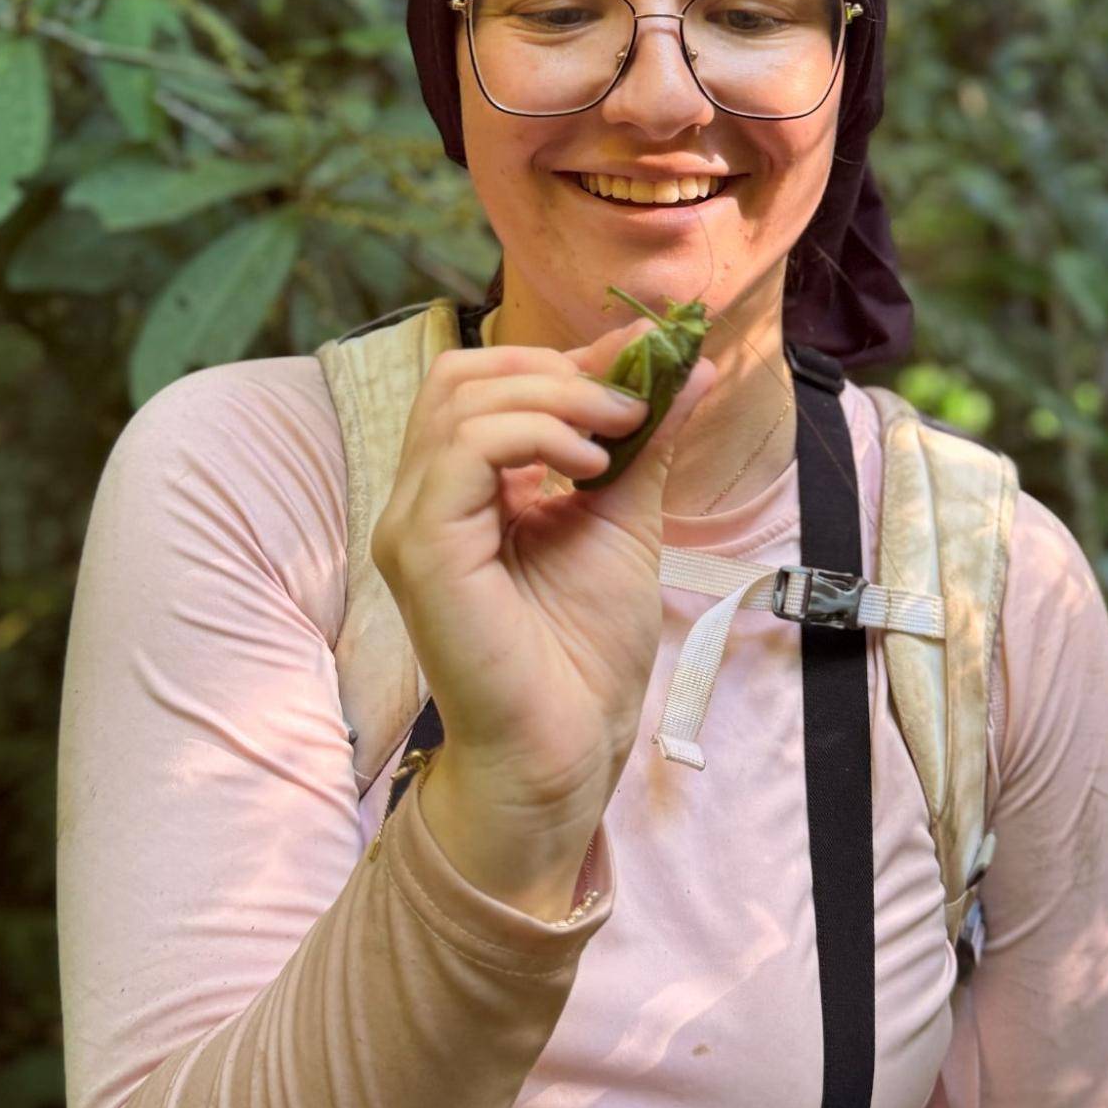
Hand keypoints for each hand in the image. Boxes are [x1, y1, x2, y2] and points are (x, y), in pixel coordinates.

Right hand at [370, 315, 716, 843]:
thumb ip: (647, 442)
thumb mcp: (625, 520)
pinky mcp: (421, 548)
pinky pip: (463, 449)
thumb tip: (696, 369)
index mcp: (461, 491)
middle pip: (461, 375)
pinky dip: (534, 434)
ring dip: (553, 395)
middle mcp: (423, 499)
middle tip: (630, 398)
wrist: (566, 749)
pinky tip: (588, 467)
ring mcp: (412, 522)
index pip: (487, 384)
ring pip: (459, 399)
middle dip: (554, 366)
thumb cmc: (585, 655)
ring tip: (616, 433)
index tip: (644, 359)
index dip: (565, 358)